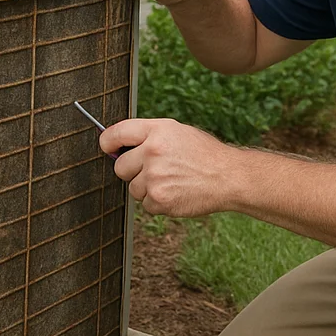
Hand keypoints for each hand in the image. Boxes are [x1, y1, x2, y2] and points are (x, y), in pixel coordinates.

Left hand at [99, 118, 241, 216]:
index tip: (108, 149)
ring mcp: (154, 177)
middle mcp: (152, 151)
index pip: (116, 133)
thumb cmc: (204, 154)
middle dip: (133, 171)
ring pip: (133, 188)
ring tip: (172, 181)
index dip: (108, 143)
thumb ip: (148, 136)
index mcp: (156, 131)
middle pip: (120, 167)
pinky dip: (158, 202)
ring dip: (148, 188)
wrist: (228, 177)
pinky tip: (176, 192)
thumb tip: (118, 147)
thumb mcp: (177, 132)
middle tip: (156, 170)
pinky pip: (145, 205)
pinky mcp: (159, 199)